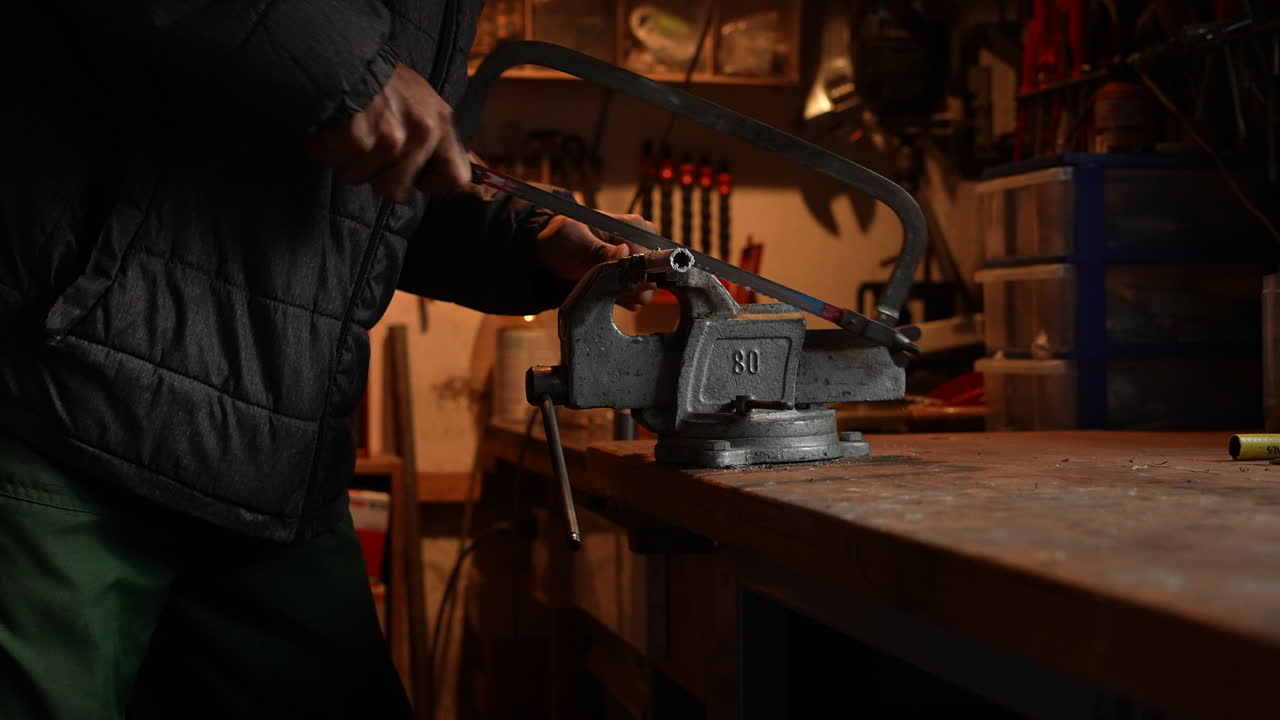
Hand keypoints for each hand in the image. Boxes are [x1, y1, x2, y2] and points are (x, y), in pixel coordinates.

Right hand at [306, 63, 469, 201]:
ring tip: (347, 134)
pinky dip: (326, 151)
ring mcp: (391, 136)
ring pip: (361, 179)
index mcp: (441, 124)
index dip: (433, 185)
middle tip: (367, 151)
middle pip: (395, 190)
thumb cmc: (382, 82)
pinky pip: (339, 164)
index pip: (456, 177)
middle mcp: (422, 132)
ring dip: (347, 162)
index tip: (416, 180)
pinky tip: (330, 130)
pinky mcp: (359, 137)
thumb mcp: (421, 103)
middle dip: (374, 177)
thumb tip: (434, 177)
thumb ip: (429, 139)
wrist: (347, 51)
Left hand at [535, 213, 658, 310]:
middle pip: (654, 274)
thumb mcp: (576, 241)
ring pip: (646, 289)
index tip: (618, 278)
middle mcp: (641, 245)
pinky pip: (637, 297)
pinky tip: (605, 294)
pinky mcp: (631, 280)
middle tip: (605, 284)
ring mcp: (637, 264)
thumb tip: (623, 252)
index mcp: (633, 227)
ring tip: (602, 288)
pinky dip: (622, 300)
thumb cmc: (563, 239)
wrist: (550, 254)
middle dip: (630, 285)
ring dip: (625, 295)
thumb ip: (600, 251)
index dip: (637, 271)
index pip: (651, 254)